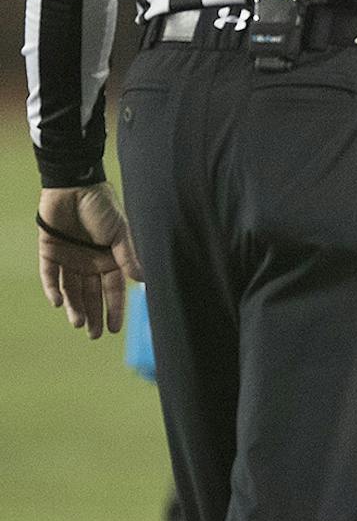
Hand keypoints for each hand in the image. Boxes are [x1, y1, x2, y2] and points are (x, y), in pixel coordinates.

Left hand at [37, 183, 141, 338]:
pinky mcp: (49, 251)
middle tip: (94, 336)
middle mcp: (89, 262)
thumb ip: (128, 257)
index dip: (114, 309)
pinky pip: (50, 275)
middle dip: (93, 315)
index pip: (113, 290)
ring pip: (71, 289)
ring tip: (78, 324)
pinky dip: (53, 289)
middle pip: (91, 294)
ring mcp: (69, 258)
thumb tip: (143, 280)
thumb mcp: (120, 232)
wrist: (74, 185)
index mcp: (110, 258)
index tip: (115, 329)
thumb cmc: (102, 206)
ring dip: (74, 307)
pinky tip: (58, 303)